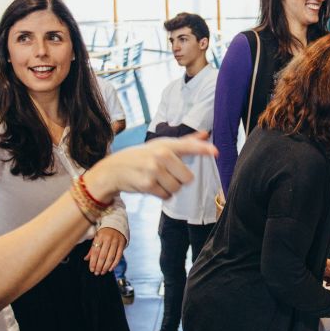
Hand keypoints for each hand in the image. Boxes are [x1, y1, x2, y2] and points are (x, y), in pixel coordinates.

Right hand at [83, 133, 217, 201]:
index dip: (203, 149)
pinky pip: (166, 196)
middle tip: (166, 174)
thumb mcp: (160, 145)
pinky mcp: (147, 184)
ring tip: (158, 180)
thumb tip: (205, 134)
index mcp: (165, 145)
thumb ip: (185, 142)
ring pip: (177, 188)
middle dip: (179, 180)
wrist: (114, 169)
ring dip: (170, 188)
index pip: (188, 146)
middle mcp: (160, 155)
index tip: (215, 152)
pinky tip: (152, 186)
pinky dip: (161, 194)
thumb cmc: (141, 156)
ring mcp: (153, 170)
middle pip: (187, 178)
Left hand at [87, 227, 126, 274]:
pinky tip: (110, 269)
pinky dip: (114, 264)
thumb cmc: (104, 234)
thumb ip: (92, 249)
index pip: (95, 251)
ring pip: (110, 257)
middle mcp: (108, 239)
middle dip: (99, 266)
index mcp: (99, 237)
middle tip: (96, 273)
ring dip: (106, 267)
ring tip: (102, 272)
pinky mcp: (122, 244)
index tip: (91, 269)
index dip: (93, 261)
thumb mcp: (97, 238)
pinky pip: (118, 256)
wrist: (117, 225)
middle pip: (103, 255)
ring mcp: (116, 241)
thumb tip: (86, 259)